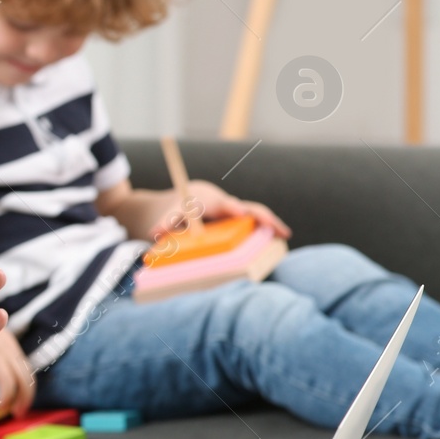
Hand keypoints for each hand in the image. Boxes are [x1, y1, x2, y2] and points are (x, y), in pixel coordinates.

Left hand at [175, 181, 291, 238]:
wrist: (189, 198)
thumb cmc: (181, 206)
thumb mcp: (171, 214)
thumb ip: (166, 221)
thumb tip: (155, 232)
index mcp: (212, 201)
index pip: (224, 204)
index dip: (232, 208)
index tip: (240, 213)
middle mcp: (229, 205)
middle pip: (249, 208)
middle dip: (262, 217)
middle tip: (275, 228)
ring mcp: (238, 212)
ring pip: (257, 215)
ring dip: (271, 224)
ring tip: (284, 235)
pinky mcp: (242, 220)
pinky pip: (257, 223)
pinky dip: (268, 230)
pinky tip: (280, 239)